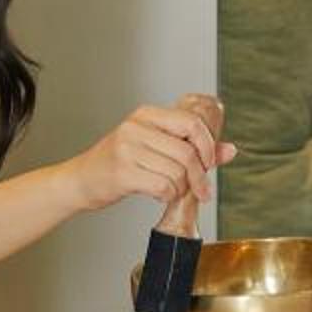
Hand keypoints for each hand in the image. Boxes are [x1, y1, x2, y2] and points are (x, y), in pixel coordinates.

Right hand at [65, 98, 234, 212]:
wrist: (80, 181)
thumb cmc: (119, 163)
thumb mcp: (155, 146)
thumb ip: (193, 146)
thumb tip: (231, 150)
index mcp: (146, 114)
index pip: (191, 122)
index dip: (208, 145)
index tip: (210, 163)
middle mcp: (136, 127)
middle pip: (187, 152)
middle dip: (200, 176)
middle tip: (202, 190)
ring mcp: (127, 149)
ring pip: (177, 173)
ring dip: (181, 188)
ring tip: (170, 190)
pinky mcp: (122, 173)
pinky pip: (163, 187)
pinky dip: (167, 196)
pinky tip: (158, 194)